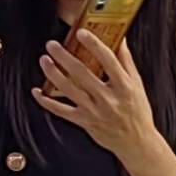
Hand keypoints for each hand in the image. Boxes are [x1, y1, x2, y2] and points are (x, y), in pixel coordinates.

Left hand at [34, 21, 172, 175]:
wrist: (136, 143)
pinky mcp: (84, 122)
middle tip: (52, 44)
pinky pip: (61, 111)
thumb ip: (126, 61)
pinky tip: (37, 91)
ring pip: (69, 90)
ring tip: (44, 60)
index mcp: (123, 86)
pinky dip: (47, 102)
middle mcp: (108, 98)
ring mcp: (94, 111)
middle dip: (64, 57)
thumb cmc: (138, 111)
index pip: (107, 60)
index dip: (93, 44)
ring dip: (53, 74)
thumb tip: (120, 38)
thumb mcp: (137, 84)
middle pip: (82, 73)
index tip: (81, 32)